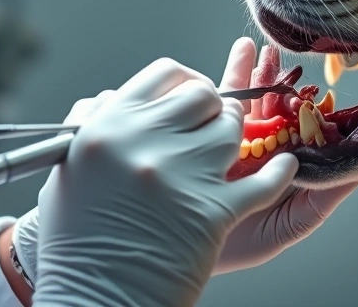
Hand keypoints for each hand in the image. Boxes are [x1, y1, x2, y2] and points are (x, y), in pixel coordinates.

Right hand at [29, 58, 297, 306]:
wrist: (93, 297)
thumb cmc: (76, 237)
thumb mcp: (72, 166)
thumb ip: (99, 125)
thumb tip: (116, 100)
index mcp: (110, 125)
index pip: (165, 74)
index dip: (184, 80)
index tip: (190, 93)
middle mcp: (147, 142)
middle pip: (203, 96)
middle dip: (214, 105)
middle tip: (214, 119)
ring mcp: (184, 175)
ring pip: (231, 130)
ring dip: (239, 135)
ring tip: (236, 147)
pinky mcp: (213, 210)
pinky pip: (264, 180)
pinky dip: (279, 173)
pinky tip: (285, 168)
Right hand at [212, 38, 357, 274]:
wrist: (179, 249)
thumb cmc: (237, 246)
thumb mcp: (289, 225)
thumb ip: (324, 196)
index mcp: (288, 169)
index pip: (308, 134)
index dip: (317, 110)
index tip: (327, 89)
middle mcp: (264, 151)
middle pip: (279, 110)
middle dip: (285, 82)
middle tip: (293, 57)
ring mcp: (236, 140)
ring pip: (254, 100)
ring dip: (263, 72)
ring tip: (269, 47)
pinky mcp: (208, 132)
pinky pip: (225, 100)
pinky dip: (235, 73)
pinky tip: (245, 50)